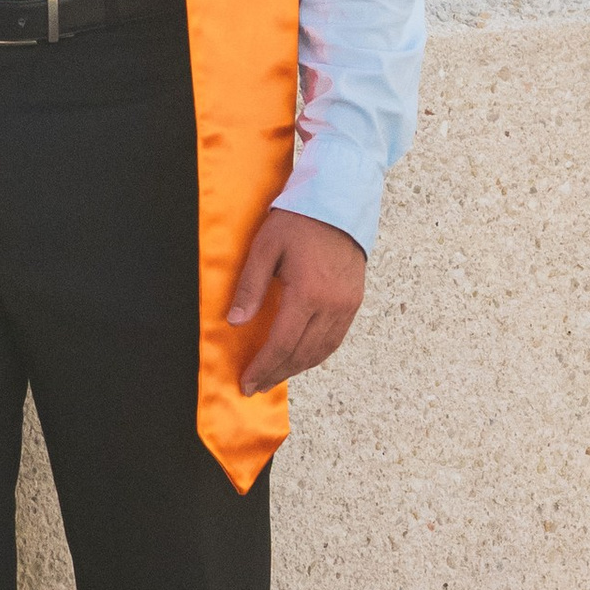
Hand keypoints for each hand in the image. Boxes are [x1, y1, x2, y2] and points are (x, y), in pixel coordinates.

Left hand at [227, 205, 366, 395]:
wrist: (340, 202)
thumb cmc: (299, 221)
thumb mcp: (266, 247)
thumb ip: (250, 286)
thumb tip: (235, 321)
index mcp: (309, 293)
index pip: (282, 343)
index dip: (263, 367)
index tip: (246, 383)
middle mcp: (332, 305)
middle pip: (302, 354)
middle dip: (277, 373)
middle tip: (255, 386)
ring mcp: (347, 305)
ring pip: (321, 351)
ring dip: (296, 368)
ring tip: (274, 377)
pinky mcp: (354, 302)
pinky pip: (335, 339)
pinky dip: (315, 355)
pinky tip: (300, 359)